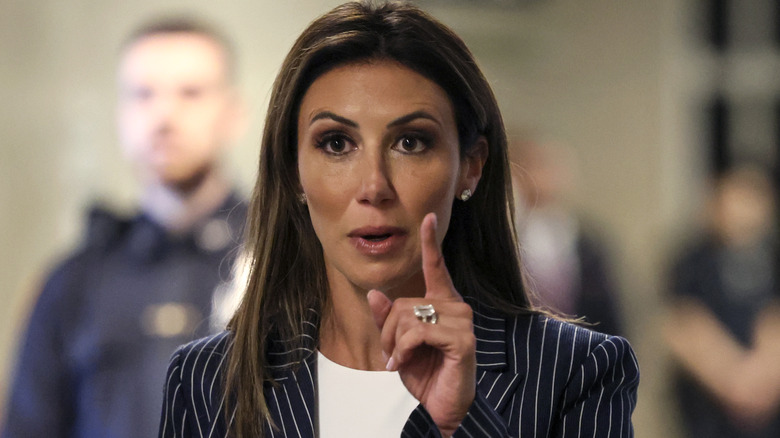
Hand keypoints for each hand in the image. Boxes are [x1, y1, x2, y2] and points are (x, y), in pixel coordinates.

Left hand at [367, 213, 475, 436]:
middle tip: (391, 354)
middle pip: (404, 302)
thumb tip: (375, 294)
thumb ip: (387, 320)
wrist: (442, 406)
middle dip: (388, 331)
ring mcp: (462, 322)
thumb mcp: (398, 344)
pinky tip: (404, 364)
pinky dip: (404, 350)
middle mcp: (455, 307)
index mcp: (442, 303)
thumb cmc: (425, 373)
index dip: (430, 242)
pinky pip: (418, 332)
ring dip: (395, 342)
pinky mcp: (462, 340)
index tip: (427, 217)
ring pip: (409, 316)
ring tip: (398, 361)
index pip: (435, 267)